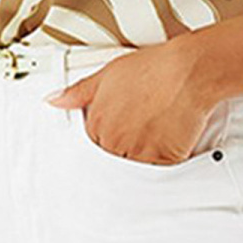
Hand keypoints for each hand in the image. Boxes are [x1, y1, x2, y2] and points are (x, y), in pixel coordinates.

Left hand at [47, 41, 224, 162]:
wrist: (187, 73)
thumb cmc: (153, 69)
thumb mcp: (108, 73)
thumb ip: (78, 92)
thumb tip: (55, 100)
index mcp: (98, 123)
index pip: (93, 144)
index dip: (108, 136)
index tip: (120, 131)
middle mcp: (116, 141)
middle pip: (113, 158)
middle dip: (125, 149)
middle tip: (141, 131)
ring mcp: (140, 153)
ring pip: (134, 168)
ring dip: (142, 159)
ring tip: (155, 135)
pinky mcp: (164, 160)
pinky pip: (159, 173)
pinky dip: (163, 164)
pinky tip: (168, 145)